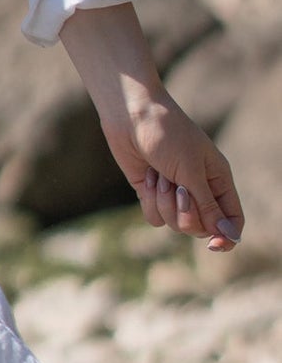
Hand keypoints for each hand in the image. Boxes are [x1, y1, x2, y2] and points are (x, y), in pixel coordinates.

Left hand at [97, 91, 243, 253]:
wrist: (131, 116)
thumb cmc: (168, 135)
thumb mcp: (191, 171)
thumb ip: (208, 205)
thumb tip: (228, 235)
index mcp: (219, 180)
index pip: (231, 219)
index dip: (227, 236)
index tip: (214, 246)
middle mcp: (199, 189)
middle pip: (200, 227)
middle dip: (186, 214)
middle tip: (178, 188)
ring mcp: (174, 193)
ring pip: (174, 224)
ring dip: (164, 202)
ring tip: (160, 174)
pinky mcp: (152, 193)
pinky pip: (154, 217)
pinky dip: (150, 200)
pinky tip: (148, 176)